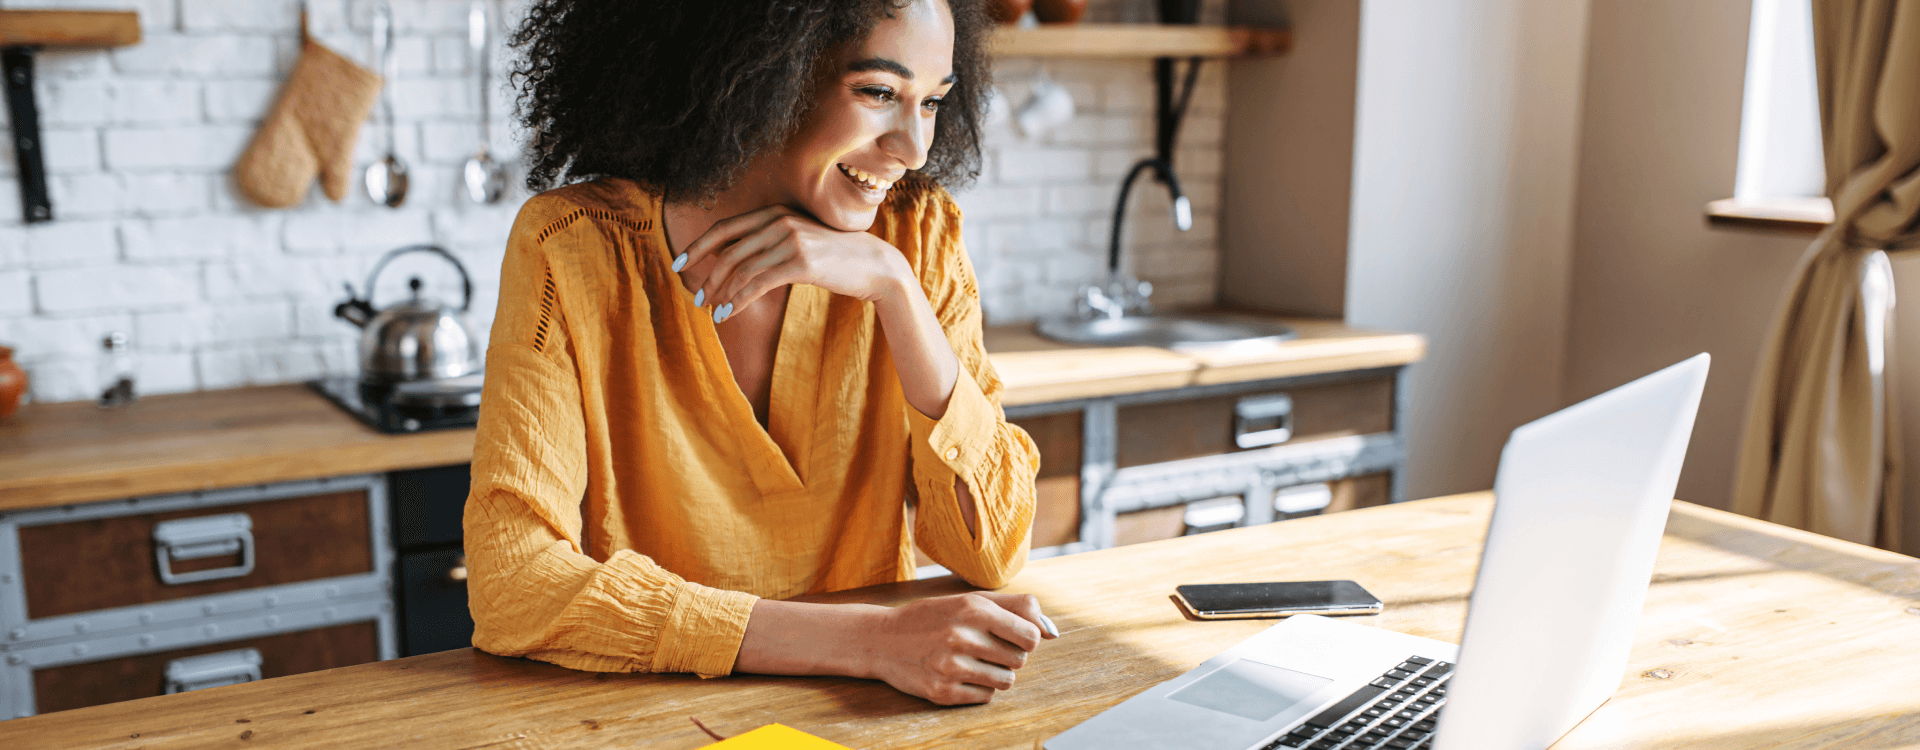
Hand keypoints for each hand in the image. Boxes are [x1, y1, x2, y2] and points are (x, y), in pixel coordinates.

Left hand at [675, 205, 911, 320]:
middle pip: (729, 251)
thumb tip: (728, 257)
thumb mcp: (798, 240)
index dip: (698, 246)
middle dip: (707, 276)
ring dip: (721, 293)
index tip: (679, 262)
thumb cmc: (834, 257)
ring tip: (712, 311)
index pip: (725, 227)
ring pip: (741, 270)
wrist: (874, 265)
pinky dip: (738, 300)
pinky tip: (728, 314)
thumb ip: (767, 242)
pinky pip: (758, 284)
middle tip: (696, 297)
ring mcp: (791, 240)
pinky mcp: (800, 262)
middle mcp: (780, 221)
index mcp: (775, 212)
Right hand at [862, 592, 1058, 705]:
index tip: (1012, 637)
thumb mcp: (970, 601)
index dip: (1026, 638)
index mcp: (973, 609)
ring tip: (973, 662)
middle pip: (1019, 660)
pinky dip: (979, 688)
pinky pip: (985, 697)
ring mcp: (950, 667)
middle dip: (1009, 656)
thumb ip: (1015, 608)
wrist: (881, 639)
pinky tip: (959, 675)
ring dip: (996, 674)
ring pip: (1006, 681)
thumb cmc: (933, 617)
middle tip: (985, 648)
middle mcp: (961, 637)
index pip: (1030, 635)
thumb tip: (1053, 631)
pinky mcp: (941, 692)